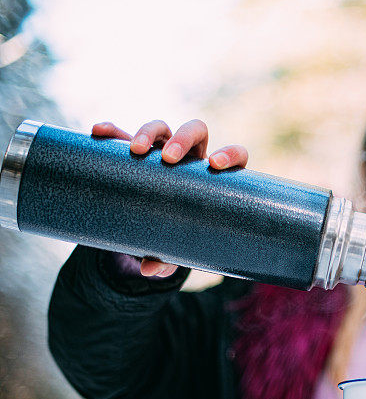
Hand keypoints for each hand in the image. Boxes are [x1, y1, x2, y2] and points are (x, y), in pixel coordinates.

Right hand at [91, 119, 248, 277]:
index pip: (235, 155)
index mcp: (215, 178)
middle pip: (196, 131)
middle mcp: (192, 157)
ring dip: (148, 132)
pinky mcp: (133, 149)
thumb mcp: (177, 249)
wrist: (155, 225)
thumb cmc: (178, 235)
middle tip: (167, 159)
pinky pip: (121, 134)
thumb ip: (168, 260)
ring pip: (161, 128)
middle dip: (183, 140)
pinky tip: (98, 132)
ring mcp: (162, 149)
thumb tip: (150, 270)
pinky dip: (112, 131)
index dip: (230, 154)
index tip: (215, 165)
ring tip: (134, 150)